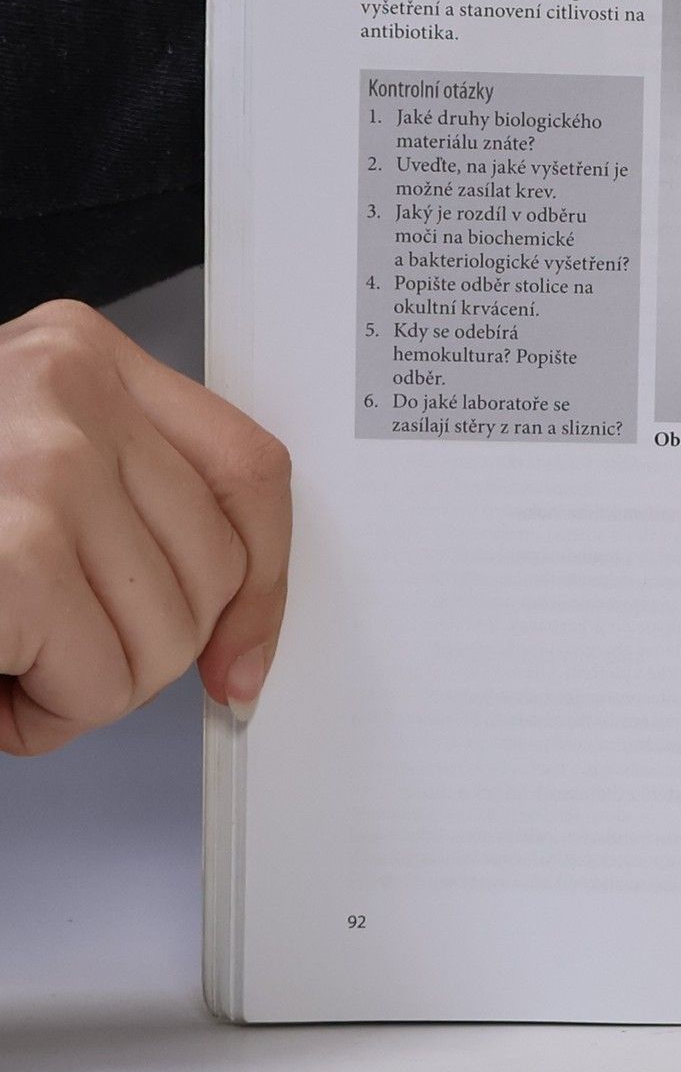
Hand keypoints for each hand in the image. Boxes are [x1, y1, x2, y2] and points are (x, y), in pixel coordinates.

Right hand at [0, 301, 290, 755]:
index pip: (248, 471)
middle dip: (137, 647)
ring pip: (165, 638)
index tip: (244, 654)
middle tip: (42, 646)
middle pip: (214, 571)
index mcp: (75, 355)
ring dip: (84, 686)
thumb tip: (238, 632)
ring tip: (1, 653)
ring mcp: (40, 459)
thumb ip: (125, 508)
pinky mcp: (12, 548)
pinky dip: (44, 716)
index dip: (264, 585)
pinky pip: (97, 680)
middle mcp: (64, 387)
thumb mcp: (23, 471)